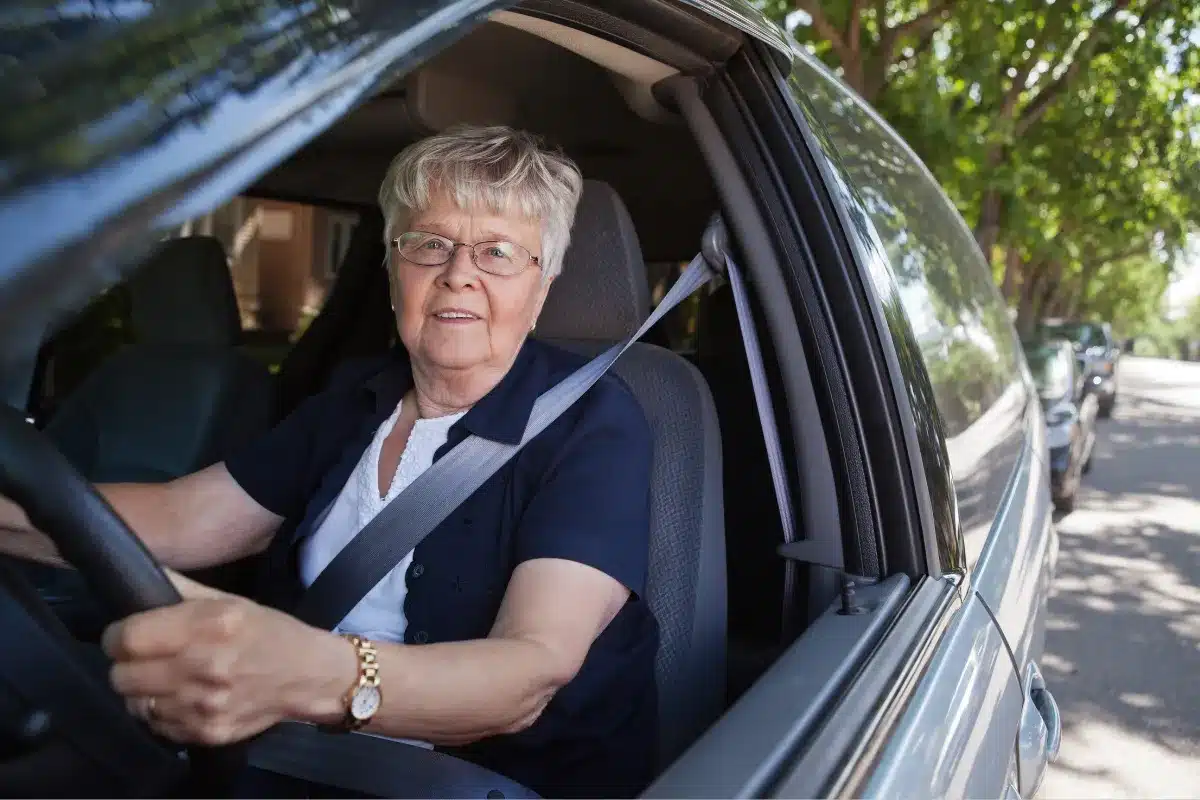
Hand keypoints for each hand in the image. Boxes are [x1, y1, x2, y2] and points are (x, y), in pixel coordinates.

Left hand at [103, 572, 354, 744]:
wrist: (309, 676)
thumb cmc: (268, 632)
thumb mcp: (230, 600)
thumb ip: (181, 590)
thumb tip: (140, 575)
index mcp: (209, 625)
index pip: (129, 638)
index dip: (115, 637)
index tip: (121, 636)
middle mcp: (203, 667)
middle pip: (123, 676)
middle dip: (126, 665)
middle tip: (143, 659)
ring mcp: (204, 705)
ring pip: (135, 704)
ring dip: (142, 691)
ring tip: (162, 680)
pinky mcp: (207, 733)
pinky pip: (157, 726)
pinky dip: (161, 713)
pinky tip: (180, 699)